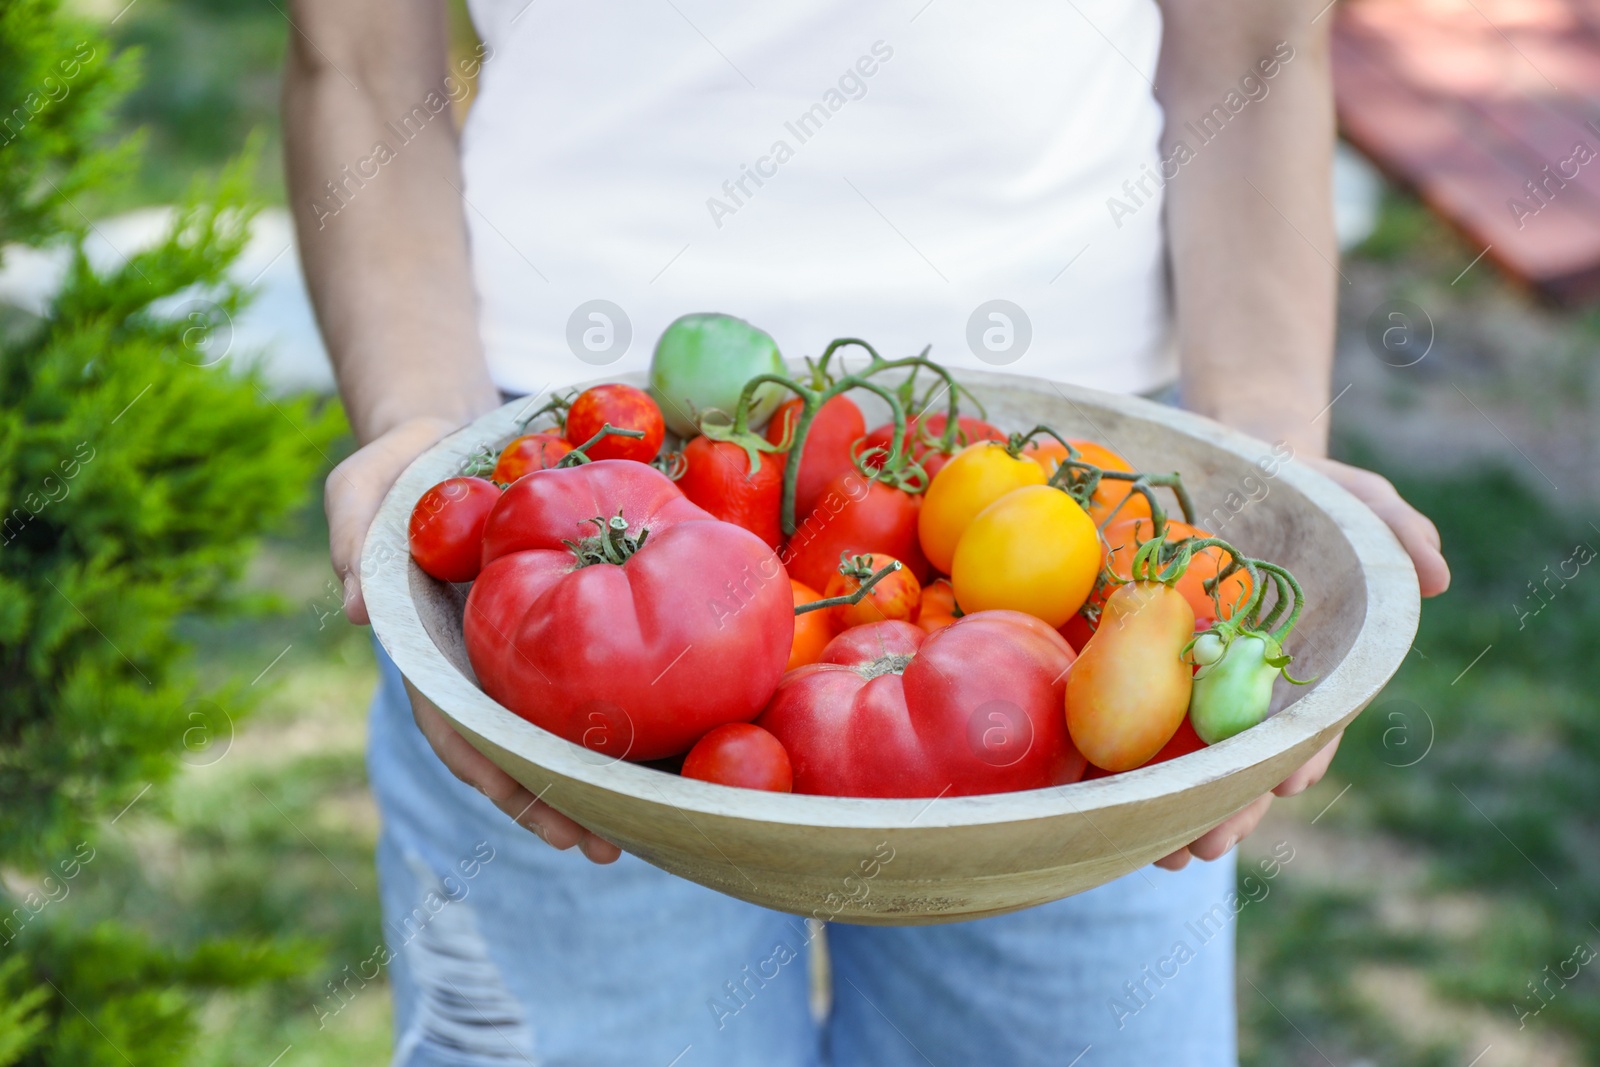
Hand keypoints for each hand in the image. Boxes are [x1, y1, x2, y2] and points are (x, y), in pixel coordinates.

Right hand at [326, 416, 620, 863]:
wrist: (448, 439)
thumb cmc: (398, 466)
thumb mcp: (363, 488)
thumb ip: (353, 538)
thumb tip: (355, 608)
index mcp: (427, 648)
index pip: (452, 724)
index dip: (485, 769)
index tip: (522, 804)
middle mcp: (475, 663)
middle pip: (510, 748)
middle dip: (548, 802)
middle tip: (599, 845)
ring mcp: (515, 651)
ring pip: (552, 728)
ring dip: (591, 779)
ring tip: (643, 825)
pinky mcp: (556, 626)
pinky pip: (589, 675)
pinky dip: (619, 718)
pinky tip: (667, 747)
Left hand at [1153, 456, 1449, 870]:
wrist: (1240, 472)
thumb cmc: (1311, 496)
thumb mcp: (1361, 502)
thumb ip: (1397, 533)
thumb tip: (1435, 577)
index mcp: (1307, 666)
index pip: (1309, 725)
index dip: (1300, 756)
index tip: (1286, 783)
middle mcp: (1254, 687)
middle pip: (1244, 762)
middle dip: (1229, 807)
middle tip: (1207, 847)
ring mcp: (1201, 685)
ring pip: (1193, 764)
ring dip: (1177, 810)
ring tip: (1161, 853)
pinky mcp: (1149, 669)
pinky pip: (1136, 724)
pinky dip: (1125, 770)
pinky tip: (1104, 807)